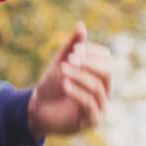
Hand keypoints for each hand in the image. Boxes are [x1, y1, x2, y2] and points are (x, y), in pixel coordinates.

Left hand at [27, 22, 111, 138]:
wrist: (38, 109)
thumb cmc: (52, 86)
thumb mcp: (62, 63)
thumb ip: (72, 46)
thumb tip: (80, 25)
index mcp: (100, 75)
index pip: (106, 58)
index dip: (91, 52)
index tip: (73, 49)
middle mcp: (104, 90)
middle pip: (107, 71)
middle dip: (88, 63)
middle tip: (69, 58)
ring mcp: (100, 106)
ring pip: (97, 87)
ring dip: (79, 75)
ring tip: (62, 69)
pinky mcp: (91, 120)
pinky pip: (89, 104)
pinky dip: (77, 92)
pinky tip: (64, 84)